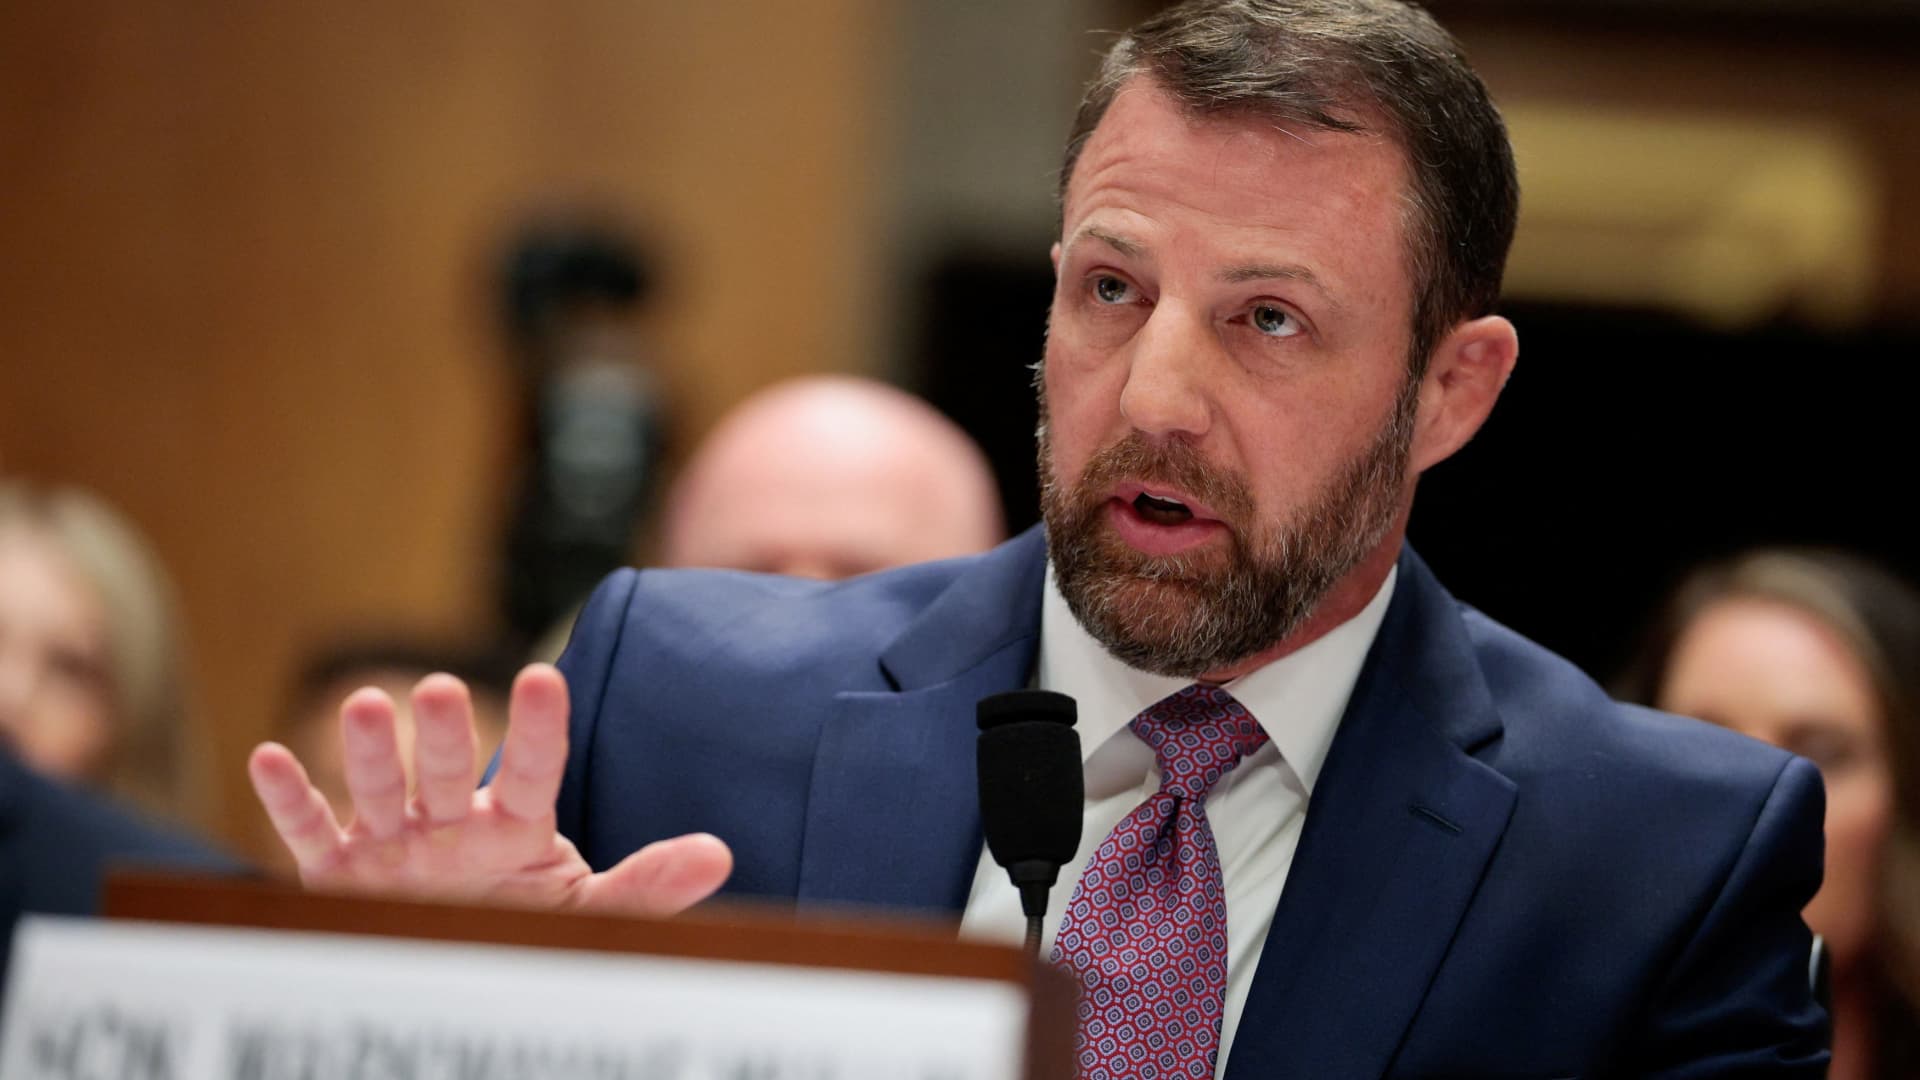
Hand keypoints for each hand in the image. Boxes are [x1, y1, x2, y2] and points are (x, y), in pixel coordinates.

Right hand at [248, 662, 731, 915]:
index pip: (535, 769)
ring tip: (365, 704)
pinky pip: (310, 833)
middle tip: (441, 687)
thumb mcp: (590, 914)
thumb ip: (648, 885)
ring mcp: (393, 842)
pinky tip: (268, 757)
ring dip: (369, 752)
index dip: (538, 728)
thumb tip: (719, 854)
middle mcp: (452, 822)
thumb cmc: (526, 928)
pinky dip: (288, 799)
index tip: (543, 679)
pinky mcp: (338, 872)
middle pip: (451, 772)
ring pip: (380, 790)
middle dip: (445, 735)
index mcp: (518, 826)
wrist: (461, 972)